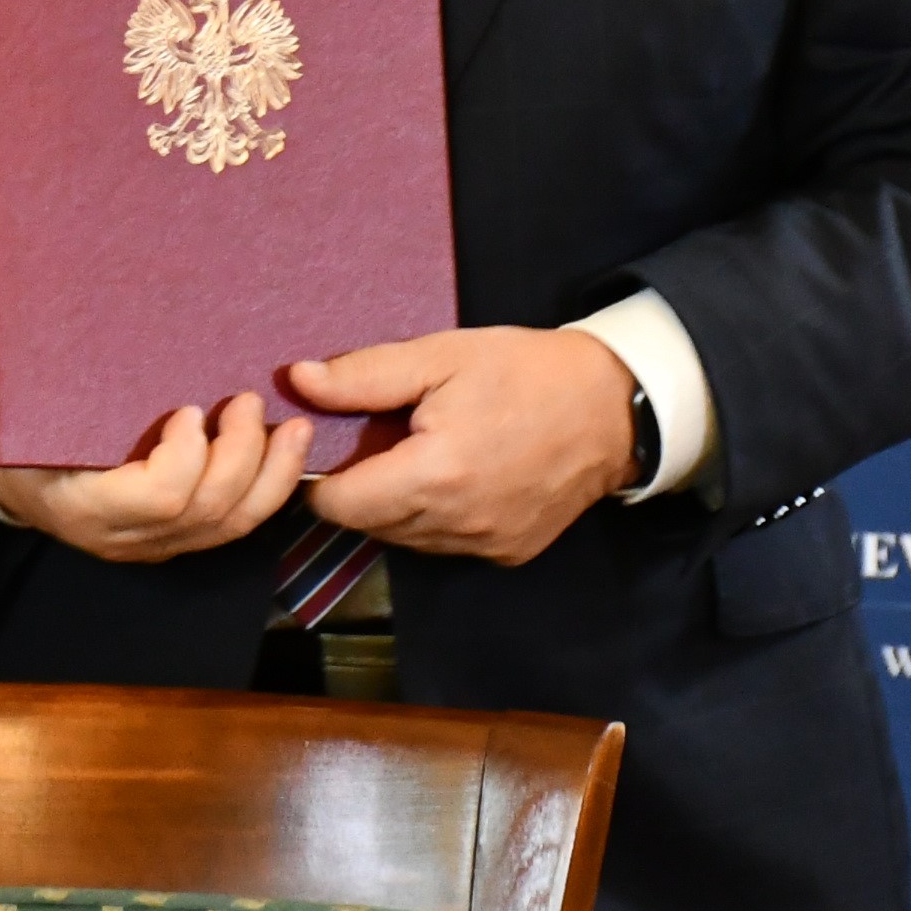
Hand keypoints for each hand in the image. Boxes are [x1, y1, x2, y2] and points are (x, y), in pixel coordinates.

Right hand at [0, 395, 311, 564]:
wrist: (13, 486)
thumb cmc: (25, 439)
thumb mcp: (39, 415)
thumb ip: (82, 393)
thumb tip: (134, 335)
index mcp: (87, 504)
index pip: (160, 497)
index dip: (188, 456)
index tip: (191, 410)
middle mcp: (128, 536)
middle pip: (208, 511)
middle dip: (244, 455)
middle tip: (251, 402)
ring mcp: (156, 545)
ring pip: (232, 526)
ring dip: (272, 475)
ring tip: (295, 430)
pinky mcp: (177, 542)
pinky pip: (232, 526)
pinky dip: (266, 489)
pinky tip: (284, 455)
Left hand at [287, 327, 634, 565]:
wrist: (612, 408)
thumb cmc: (524, 372)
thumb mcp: (440, 356)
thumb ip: (364, 376)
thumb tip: (297, 382)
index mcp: (434, 476)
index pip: (339, 506)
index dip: (321, 477)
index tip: (329, 445)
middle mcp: (457, 524)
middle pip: (369, 524)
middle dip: (359, 487)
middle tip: (377, 439)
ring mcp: (486, 545)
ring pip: (406, 539)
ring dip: (396, 504)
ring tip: (418, 453)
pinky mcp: (509, 554)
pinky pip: (447, 544)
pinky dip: (436, 517)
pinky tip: (455, 475)